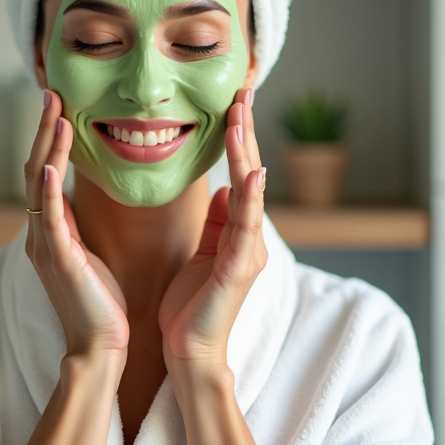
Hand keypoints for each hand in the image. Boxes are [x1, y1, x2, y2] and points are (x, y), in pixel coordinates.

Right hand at [24, 90, 129, 357]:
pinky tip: (51, 168)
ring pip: (39, 187)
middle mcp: (40, 233)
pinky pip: (50, 221)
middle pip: (35, 170)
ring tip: (56, 115)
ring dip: (47, 149)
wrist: (100, 346)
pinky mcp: (59, 261)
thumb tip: (86, 199)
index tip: (59, 105)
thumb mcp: (89, 253)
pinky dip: (49, 192)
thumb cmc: (100, 302)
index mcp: (50, 230)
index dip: (49, 138)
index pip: (45, 173)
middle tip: (52, 94)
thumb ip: (80, 225)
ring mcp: (46, 246)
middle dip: (43, 131)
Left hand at [159, 88, 266, 366]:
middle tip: (243, 91)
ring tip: (241, 116)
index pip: (240, 175)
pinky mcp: (237, 270)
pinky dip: (251, 198)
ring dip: (246, 152)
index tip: (234, 100)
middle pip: (250, 174)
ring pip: (251, 192)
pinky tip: (253, 172)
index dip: (238, 138)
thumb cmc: (193, 307)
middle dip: (246, 132)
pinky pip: (246, 227)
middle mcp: (250, 238)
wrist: (190, 353)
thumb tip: (225, 190)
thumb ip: (218, 223)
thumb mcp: (204, 254)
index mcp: (239, 233)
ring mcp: (248, 253)